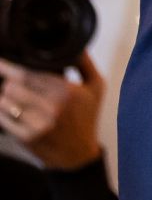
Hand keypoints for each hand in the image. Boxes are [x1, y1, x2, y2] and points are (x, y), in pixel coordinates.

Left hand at [0, 53, 104, 170]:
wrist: (78, 154)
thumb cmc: (86, 118)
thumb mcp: (95, 87)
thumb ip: (84, 63)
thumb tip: (75, 44)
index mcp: (67, 91)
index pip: (29, 73)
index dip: (11, 66)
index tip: (3, 62)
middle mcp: (51, 107)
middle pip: (13, 85)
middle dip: (8, 80)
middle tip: (9, 78)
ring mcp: (36, 123)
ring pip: (5, 101)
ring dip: (5, 95)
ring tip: (12, 94)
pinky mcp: (25, 137)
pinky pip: (2, 118)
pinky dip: (2, 111)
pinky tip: (10, 109)